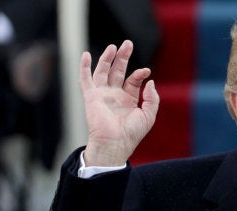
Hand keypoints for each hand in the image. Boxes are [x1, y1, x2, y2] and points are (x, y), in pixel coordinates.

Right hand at [79, 40, 158, 166]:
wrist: (115, 142)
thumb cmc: (132, 133)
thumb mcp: (149, 115)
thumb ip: (152, 98)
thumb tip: (150, 81)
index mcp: (129, 100)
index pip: (133, 80)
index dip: (139, 73)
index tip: (146, 71)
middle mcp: (115, 95)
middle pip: (118, 71)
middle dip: (123, 57)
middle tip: (128, 43)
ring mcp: (103, 95)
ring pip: (103, 71)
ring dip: (107, 58)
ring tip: (114, 46)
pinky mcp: (91, 96)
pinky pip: (85, 79)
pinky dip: (84, 67)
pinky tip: (85, 55)